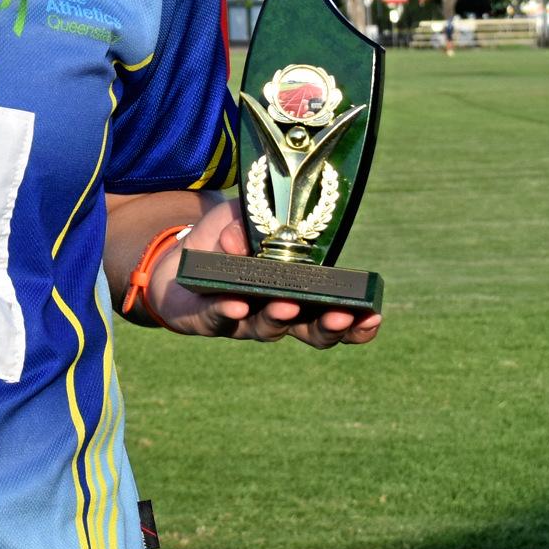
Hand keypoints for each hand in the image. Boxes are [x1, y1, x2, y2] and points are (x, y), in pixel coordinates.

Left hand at [150, 196, 381, 349]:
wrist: (175, 261)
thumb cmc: (223, 238)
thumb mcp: (243, 215)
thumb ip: (254, 218)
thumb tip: (249, 237)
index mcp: (299, 292)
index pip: (335, 314)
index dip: (356, 321)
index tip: (373, 315)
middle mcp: (277, 313)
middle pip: (310, 333)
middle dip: (327, 327)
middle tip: (339, 316)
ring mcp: (243, 321)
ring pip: (267, 330)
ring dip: (278, 318)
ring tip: (286, 306)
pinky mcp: (208, 322)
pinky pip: (219, 321)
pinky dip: (227, 312)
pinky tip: (235, 304)